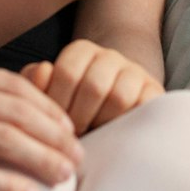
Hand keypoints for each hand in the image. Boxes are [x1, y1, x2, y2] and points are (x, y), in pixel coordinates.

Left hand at [21, 40, 163, 133]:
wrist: (110, 113)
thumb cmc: (71, 108)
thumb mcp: (48, 96)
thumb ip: (34, 84)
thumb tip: (42, 70)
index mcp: (81, 51)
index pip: (66, 73)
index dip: (58, 106)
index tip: (54, 127)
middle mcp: (109, 56)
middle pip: (93, 85)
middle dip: (80, 118)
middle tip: (72, 139)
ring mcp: (135, 72)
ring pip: (119, 96)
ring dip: (103, 123)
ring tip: (93, 137)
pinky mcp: (155, 92)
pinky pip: (145, 106)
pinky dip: (129, 123)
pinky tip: (116, 135)